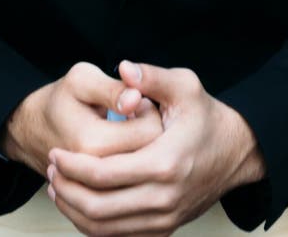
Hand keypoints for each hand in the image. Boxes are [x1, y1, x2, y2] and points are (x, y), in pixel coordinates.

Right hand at [0, 61, 162, 177]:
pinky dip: (133, 174)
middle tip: (134, 116)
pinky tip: (123, 155)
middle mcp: (95, 176)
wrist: (31, 131)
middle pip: (151, 156)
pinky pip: (130, 193)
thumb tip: (135, 98)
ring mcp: (95, 193)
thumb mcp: (81, 79)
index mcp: (94, 142)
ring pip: (143, 178)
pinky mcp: (97, 203)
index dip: (150, 111)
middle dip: (149, 132)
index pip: (150, 131)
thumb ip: (112, 88)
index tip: (137, 101)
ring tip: (128, 134)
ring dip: (143, 154)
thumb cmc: (59, 100)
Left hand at [46, 61, 265, 235]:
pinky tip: (80, 203)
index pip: (102, 174)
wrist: (237, 151)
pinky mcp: (166, 228)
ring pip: (105, 229)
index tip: (54, 152)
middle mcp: (163, 198)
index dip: (71, 166)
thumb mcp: (184, 86)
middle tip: (50, 169)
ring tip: (58, 187)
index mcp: (164, 163)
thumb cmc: (206, 117)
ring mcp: (165, 218)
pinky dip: (94, 225)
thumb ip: (151, 77)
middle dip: (66, 190)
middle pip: (98, 208)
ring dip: (75, 210)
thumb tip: (123, 67)